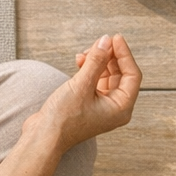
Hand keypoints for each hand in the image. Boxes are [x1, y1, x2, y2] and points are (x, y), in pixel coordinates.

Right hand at [32, 33, 141, 151]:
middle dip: (109, 57)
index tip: (114, 38)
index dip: (124, 54)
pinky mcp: (88, 104)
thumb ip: (96, 61)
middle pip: (120, 74)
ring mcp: (102, 107)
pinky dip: (89, 70)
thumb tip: (105, 41)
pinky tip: (79, 62)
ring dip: (97, 62)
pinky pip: (95, 82)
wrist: (43, 137)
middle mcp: (115, 108)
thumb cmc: (63, 119)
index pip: (132, 75)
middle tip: (98, 43)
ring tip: (84, 54)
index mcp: (121, 108)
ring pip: (107, 76)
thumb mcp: (81, 85)